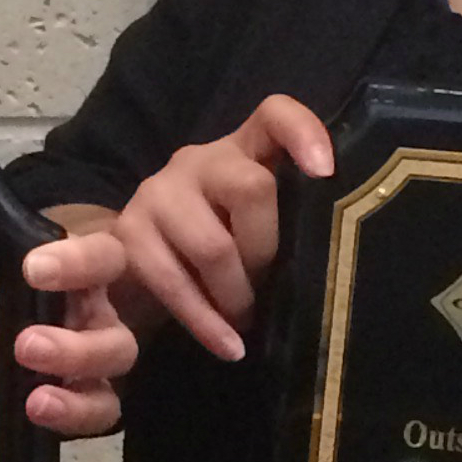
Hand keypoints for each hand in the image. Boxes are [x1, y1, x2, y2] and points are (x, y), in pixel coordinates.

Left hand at [17, 218, 136, 436]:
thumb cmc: (6, 277)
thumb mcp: (10, 261)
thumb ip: (2, 257)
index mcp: (90, 271)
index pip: (101, 258)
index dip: (76, 264)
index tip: (32, 270)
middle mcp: (101, 314)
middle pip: (114, 334)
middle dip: (75, 348)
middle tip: (27, 348)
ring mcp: (100, 355)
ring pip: (112, 373)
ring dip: (79, 391)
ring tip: (37, 400)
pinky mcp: (90, 392)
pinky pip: (100, 410)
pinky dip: (75, 415)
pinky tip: (40, 414)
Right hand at [113, 95, 333, 360]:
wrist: (128, 265)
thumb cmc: (215, 247)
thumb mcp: (254, 226)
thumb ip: (286, 220)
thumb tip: (333, 262)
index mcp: (240, 150)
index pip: (273, 114)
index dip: (303, 132)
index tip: (325, 171)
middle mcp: (196, 161)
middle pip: (251, 188)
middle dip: (266, 250)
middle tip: (269, 288)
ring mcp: (157, 193)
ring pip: (214, 244)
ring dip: (237, 294)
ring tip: (246, 320)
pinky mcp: (128, 233)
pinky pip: (173, 282)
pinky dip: (207, 323)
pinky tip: (229, 347)